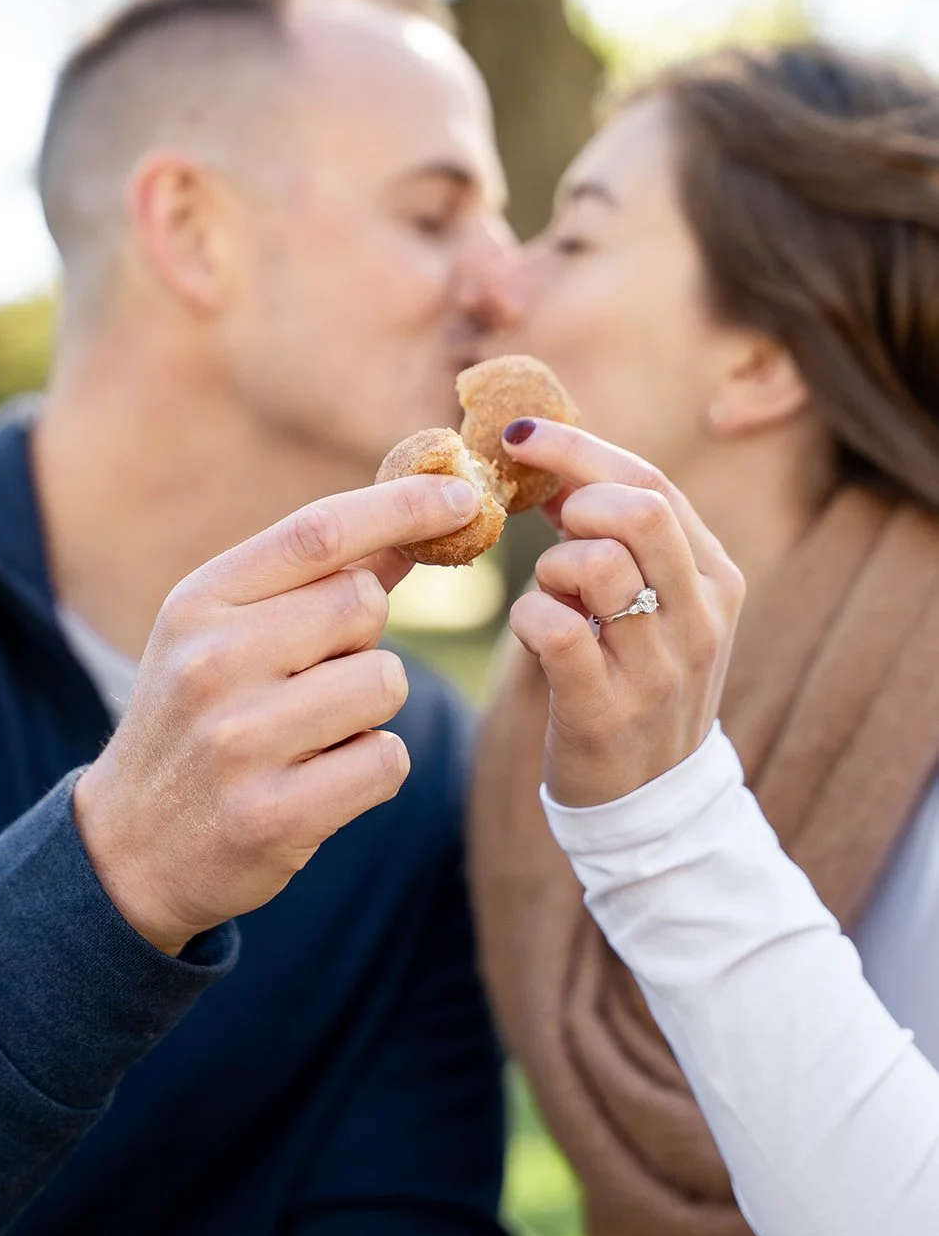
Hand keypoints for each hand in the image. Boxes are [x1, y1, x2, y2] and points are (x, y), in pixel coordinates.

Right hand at [73, 474, 480, 953]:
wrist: (128, 847)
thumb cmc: (196, 719)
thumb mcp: (224, 634)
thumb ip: (312, 581)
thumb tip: (411, 526)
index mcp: (199, 603)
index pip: (317, 532)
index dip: (401, 506)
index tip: (461, 496)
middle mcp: (212, 663)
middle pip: (364, 606)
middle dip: (365, 638)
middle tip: (316, 675)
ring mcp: (240, 742)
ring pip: (384, 684)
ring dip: (369, 709)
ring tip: (309, 734)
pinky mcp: (273, 816)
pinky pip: (386, 761)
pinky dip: (370, 769)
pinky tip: (317, 782)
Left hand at [502, 419, 744, 807]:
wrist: (651, 801)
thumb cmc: (638, 679)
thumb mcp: (657, 604)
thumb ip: (621, 538)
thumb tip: (554, 466)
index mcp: (715, 577)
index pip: (651, 483)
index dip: (577, 447)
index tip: (520, 435)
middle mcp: (699, 617)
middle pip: (637, 509)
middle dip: (574, 499)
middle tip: (549, 528)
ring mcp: (659, 667)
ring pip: (594, 564)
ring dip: (550, 569)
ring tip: (555, 598)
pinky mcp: (607, 711)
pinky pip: (554, 628)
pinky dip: (528, 617)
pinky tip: (537, 634)